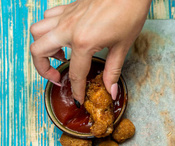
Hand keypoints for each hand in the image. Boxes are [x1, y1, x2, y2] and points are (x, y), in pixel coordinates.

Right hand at [30, 0, 151, 102]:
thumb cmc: (129, 14)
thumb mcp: (123, 47)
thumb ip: (112, 71)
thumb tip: (110, 90)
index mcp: (83, 42)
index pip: (75, 73)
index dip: (76, 90)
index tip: (78, 99)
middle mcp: (68, 28)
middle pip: (38, 51)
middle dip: (43, 70)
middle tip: (58, 78)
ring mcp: (66, 16)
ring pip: (37, 32)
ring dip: (42, 47)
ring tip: (60, 56)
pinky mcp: (69, 8)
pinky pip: (47, 18)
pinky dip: (48, 29)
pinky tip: (63, 36)